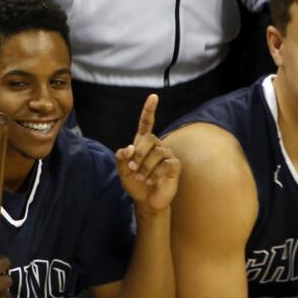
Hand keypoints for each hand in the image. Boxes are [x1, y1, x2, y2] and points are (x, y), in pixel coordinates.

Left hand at [115, 94, 180, 212]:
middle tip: (134, 168)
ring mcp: (167, 155)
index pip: (147, 123)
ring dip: (146, 167)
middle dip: (139, 154)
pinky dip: (156, 173)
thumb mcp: (123, 171)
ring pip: (158, 153)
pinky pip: (167, 164)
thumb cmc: (135, 183)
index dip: (149, 111)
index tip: (153, 97)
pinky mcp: (175, 166)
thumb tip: (129, 148)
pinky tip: (153, 180)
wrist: (146, 200)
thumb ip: (122, 158)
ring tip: (143, 178)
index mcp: (143, 143)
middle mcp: (157, 146)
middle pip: (150, 138)